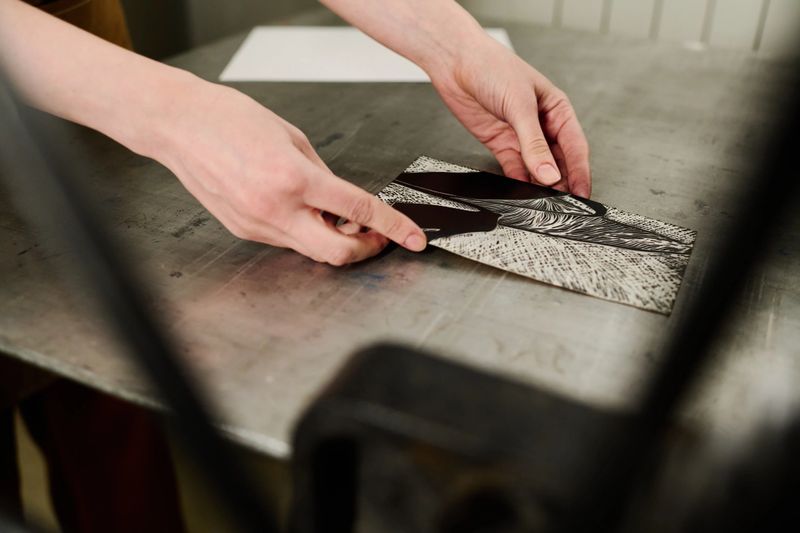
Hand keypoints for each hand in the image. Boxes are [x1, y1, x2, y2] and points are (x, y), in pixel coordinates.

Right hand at [154, 81, 425, 264]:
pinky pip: (286, 240)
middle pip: (336, 253)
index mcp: (293, 178)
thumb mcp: (292, 137)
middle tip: (376, 236)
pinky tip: (305, 214)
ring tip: (338, 218)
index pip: (358, 210)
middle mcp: (275, 208)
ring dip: (334, 240)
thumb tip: (343, 201)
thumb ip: (322, 173)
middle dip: (365, 249)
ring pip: (310, 250)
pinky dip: (305, 233)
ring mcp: (257, 225)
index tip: (411, 238)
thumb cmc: (230, 119)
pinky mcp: (244, 231)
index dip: (392, 227)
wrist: (179, 126)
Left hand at [430, 35, 590, 196]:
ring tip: (543, 205)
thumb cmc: (493, 67)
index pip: (575, 147)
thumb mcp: (520, 105)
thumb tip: (549, 174)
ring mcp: (521, 137)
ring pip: (537, 169)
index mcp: (557, 110)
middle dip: (562, 184)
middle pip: (558, 162)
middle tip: (563, 206)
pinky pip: (514, 169)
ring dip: (540, 187)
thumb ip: (534, 143)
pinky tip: (522, 195)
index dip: (580, 172)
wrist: (456, 63)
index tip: (582, 194)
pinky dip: (518, 183)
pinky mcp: (501, 144)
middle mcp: (542, 126)